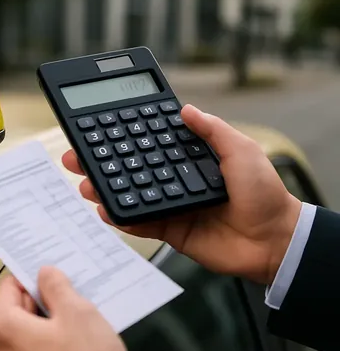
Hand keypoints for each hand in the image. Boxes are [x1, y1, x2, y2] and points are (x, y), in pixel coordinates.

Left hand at [0, 266, 128, 350]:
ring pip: (19, 335)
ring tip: (70, 329)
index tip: (53, 282)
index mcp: (1, 326)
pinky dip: (40, 349)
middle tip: (67, 304)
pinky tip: (65, 350)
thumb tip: (44, 274)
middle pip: (11, 311)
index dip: (33, 280)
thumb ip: (56, 286)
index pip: (9, 286)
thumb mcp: (77, 312)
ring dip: (40, 328)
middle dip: (37, 304)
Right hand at [62, 104, 301, 285]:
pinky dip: (120, 217)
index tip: (99, 126)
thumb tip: (185, 108)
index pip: (150, 142)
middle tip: (76, 156)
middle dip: (101, 161)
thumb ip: (212, 131)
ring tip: (85, 184)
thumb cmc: (265, 194)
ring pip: (129, 194)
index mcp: (190, 157)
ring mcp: (169, 204)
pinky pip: (139, 223)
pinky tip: (104, 210)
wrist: (274, 241)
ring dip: (104, 188)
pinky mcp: (169, 230)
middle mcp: (175, 178)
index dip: (125, 135)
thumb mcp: (241, 151)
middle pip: (130, 167)